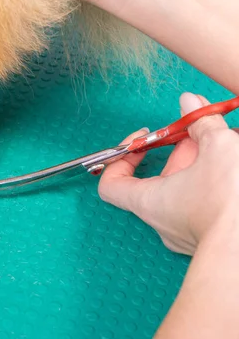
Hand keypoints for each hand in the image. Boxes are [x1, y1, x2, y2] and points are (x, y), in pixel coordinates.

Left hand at [98, 92, 238, 254]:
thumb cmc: (229, 203)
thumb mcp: (219, 148)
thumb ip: (203, 123)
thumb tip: (191, 103)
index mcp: (148, 201)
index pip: (112, 183)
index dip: (121, 156)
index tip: (144, 138)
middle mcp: (162, 220)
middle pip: (160, 178)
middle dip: (181, 149)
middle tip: (200, 129)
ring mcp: (186, 232)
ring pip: (187, 188)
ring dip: (203, 162)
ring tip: (227, 142)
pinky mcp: (209, 235)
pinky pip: (204, 203)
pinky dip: (216, 181)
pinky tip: (233, 165)